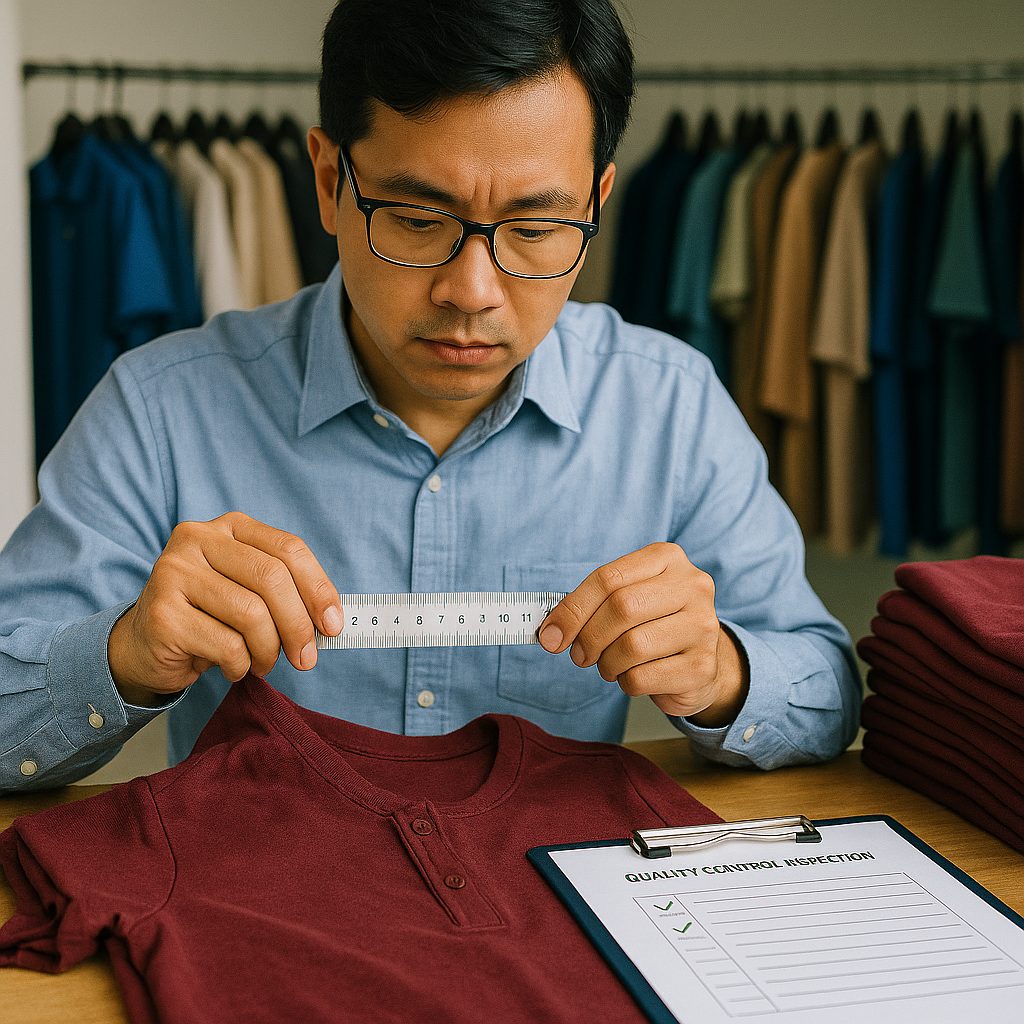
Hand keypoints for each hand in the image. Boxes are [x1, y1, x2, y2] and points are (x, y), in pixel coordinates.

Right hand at [108, 512, 342, 704]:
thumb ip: (288, 594)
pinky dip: (242, 665)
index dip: (318, 589)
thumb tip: (332, 621)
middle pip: (272, 578)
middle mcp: (198, 539)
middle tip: (305, 658)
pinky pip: (227, 645)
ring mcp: (174, 574)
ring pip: (251, 614)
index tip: (333, 626)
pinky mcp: (163, 614)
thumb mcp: (251, 593)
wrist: (145, 645)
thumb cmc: (211, 617)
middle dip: (298, 625)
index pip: (289, 549)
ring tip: (263, 663)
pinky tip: (234, 667)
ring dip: (269, 650)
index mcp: (230, 527)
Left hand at [537, 543, 748, 726]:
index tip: (551, 634)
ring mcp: (702, 626)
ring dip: (607, 663)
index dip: (573, 609)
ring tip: (609, 665)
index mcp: (667, 558)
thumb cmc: (652, 624)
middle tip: (579, 655)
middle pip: (621, 607)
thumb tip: (550, 633)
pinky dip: (626, 682)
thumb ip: (589, 606)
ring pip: (632, 646)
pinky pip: (643, 677)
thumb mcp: (624, 600)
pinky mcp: (702, 666)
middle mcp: (692, 586)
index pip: (608, 578)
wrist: (697, 661)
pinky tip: (633, 676)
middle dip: (589, 637)